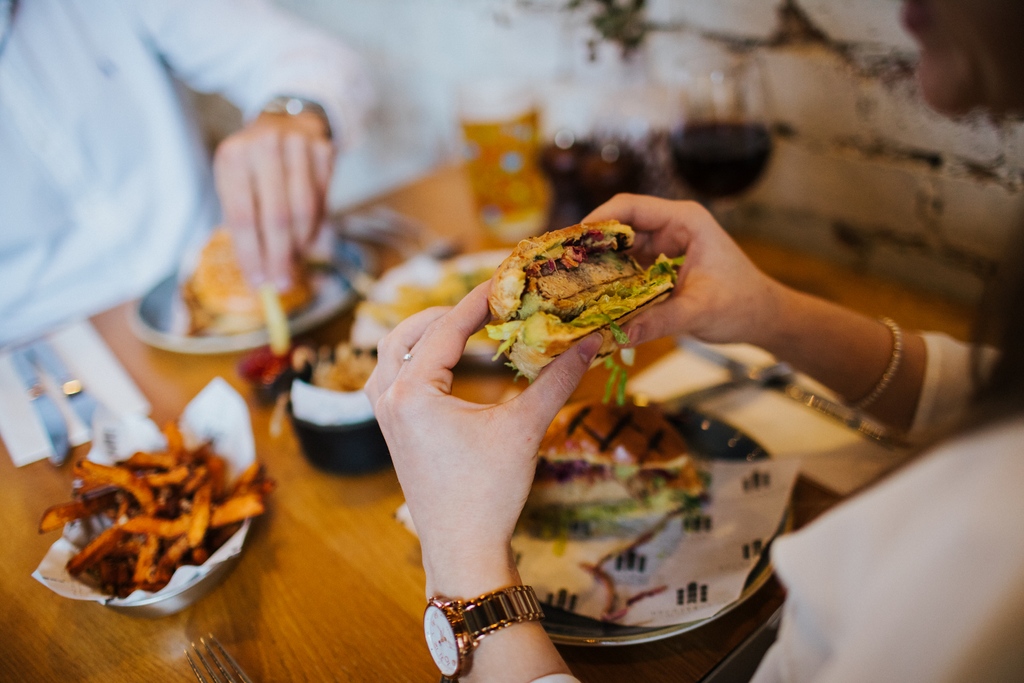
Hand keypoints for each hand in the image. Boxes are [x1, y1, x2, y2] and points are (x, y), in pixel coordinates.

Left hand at [213, 111, 334, 287]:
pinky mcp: (324, 150)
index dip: (251, 254)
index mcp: (232, 156)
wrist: (286, 119)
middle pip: (276, 216)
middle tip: (282, 286)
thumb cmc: (255, 165)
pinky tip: (306, 238)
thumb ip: (245, 227)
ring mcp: (298, 145)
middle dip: (280, 257)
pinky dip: (315, 226)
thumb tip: (262, 277)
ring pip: (304, 210)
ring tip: (294, 263)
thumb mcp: (237, 184)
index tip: (258, 283)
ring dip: (300, 245)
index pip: (242, 216)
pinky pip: (323, 200)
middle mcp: (264, 145)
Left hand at [365, 283, 601, 597]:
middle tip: (485, 303)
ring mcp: (385, 416)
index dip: (478, 300)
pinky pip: (390, 378)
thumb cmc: (488, 492)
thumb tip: (592, 341)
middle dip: (444, 313)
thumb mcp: (524, 429)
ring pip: (390, 354)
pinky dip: (412, 359)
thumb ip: (557, 380)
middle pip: (406, 333)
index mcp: (413, 391)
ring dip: (422, 334)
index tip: (506, 279)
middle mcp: (389, 397)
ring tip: (461, 325)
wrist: (461, 549)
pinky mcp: (392, 432)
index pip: (446, 328)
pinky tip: (445, 365)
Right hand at [584, 194, 790, 349]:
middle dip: (593, 243)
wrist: (763, 317)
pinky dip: (614, 277)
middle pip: (622, 225)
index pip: (631, 206)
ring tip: (570, 277)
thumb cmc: (741, 305)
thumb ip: (658, 320)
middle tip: (562, 262)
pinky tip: (594, 292)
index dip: (599, 219)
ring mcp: (668, 244)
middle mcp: (673, 227)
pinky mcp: (664, 264)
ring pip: (623, 247)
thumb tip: (620, 334)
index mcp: (684, 221)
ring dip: (601, 262)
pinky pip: (631, 265)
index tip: (572, 239)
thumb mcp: (698, 311)